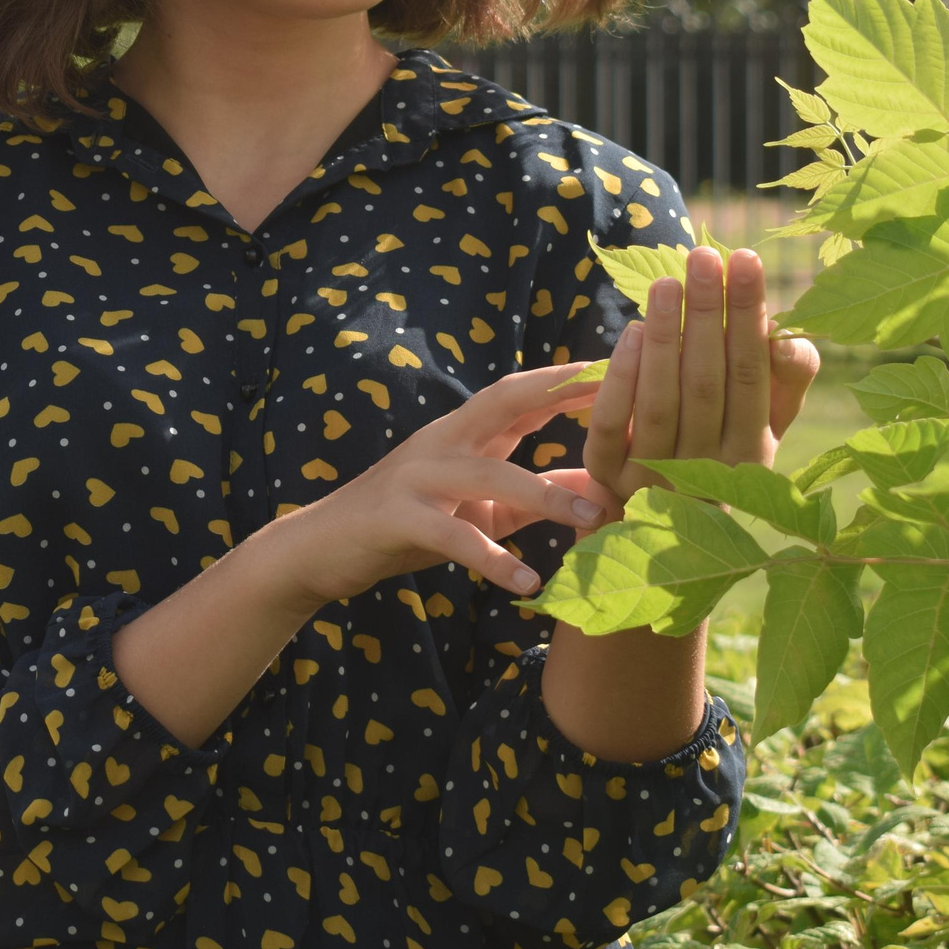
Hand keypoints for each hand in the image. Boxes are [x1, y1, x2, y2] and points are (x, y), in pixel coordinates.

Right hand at [269, 364, 626, 606]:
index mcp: (463, 433)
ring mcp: (416, 475)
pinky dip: (491, 559)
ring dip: (544, 493)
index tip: (628, 366)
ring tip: (594, 518)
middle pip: (503, 401)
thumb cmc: (409, 525)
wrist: (321, 547)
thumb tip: (605, 486)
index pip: (523, 393)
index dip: (571, 379)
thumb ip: (537, 495)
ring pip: (488, 473)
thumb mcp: (481, 509)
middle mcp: (441, 440)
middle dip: (558, 393)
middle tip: (616, 395)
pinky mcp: (398, 517)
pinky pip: (452, 536)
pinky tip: (527, 583)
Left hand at [583, 245, 818, 508]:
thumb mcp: (765, 422)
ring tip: (668, 283)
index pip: (752, 373)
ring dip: (665, 338)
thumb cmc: (721, 451)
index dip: (748, 316)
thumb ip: (787, 378)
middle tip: (704, 255)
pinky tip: (632, 332)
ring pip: (662, 401)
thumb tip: (787, 334)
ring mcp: (654, 480)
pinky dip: (621, 378)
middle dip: (708, 314)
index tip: (745, 259)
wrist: (661, 529)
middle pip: (708, 382)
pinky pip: (614, 424)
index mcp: (752, 453)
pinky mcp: (608, 478)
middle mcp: (707, 470)